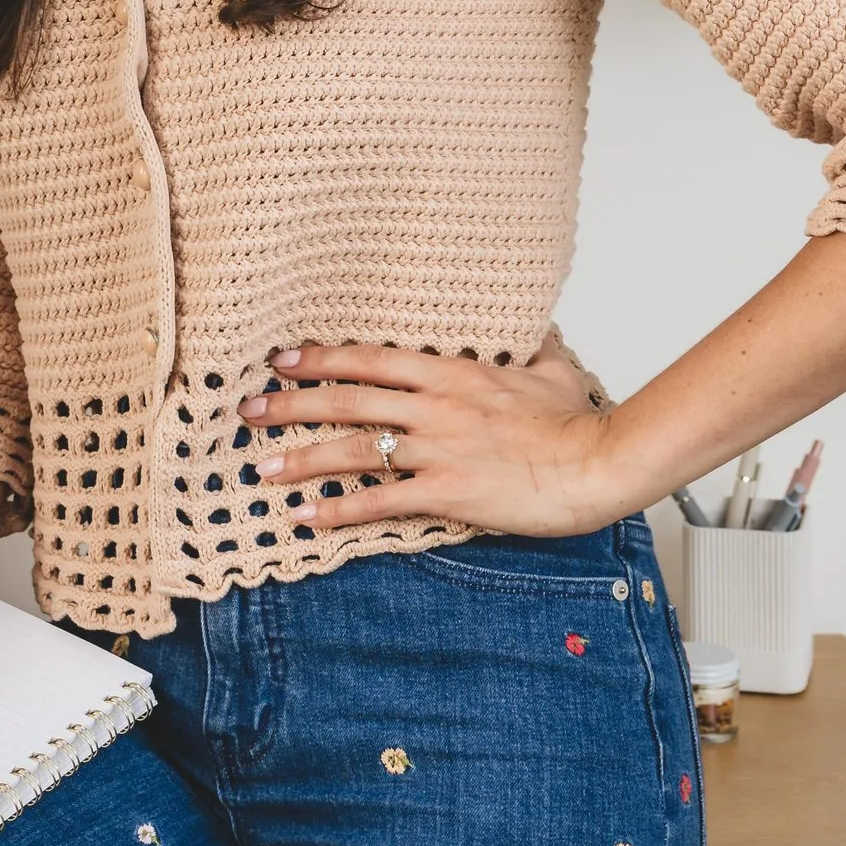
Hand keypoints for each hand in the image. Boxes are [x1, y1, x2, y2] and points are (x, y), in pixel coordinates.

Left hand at [240, 332, 623, 538]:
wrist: (597, 462)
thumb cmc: (578, 422)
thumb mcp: (552, 368)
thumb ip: (531, 347)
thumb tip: (535, 328)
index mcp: (452, 372)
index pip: (370, 358)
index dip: (321, 358)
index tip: (283, 360)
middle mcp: (434, 406)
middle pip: (346, 399)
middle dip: (290, 404)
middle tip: (248, 409)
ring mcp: (437, 448)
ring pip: (351, 448)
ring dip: (300, 457)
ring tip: (261, 466)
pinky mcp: (446, 491)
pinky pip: (379, 501)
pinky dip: (337, 510)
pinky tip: (306, 517)